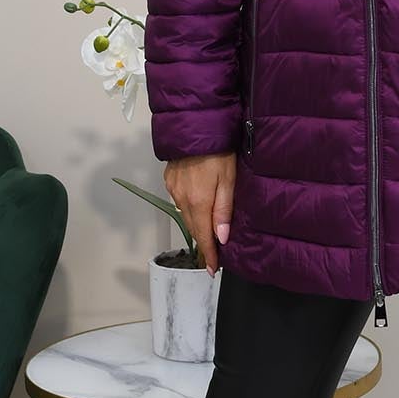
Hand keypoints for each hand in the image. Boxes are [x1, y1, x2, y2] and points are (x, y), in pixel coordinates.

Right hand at [164, 152, 235, 274]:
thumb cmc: (218, 152)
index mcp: (199, 203)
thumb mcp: (228, 181)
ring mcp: (174, 190)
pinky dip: (189, 209)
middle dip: (203, 243)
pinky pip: (179, 202)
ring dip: (197, 226)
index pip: (204, 237)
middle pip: (194, 229)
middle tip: (212, 256)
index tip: (212, 269)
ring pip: (186, 216)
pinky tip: (197, 207)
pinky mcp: (169, 181)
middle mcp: (183, 200)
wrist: (195, 128)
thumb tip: (221, 238)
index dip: (209, 255)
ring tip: (208, 234)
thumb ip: (224, 210)